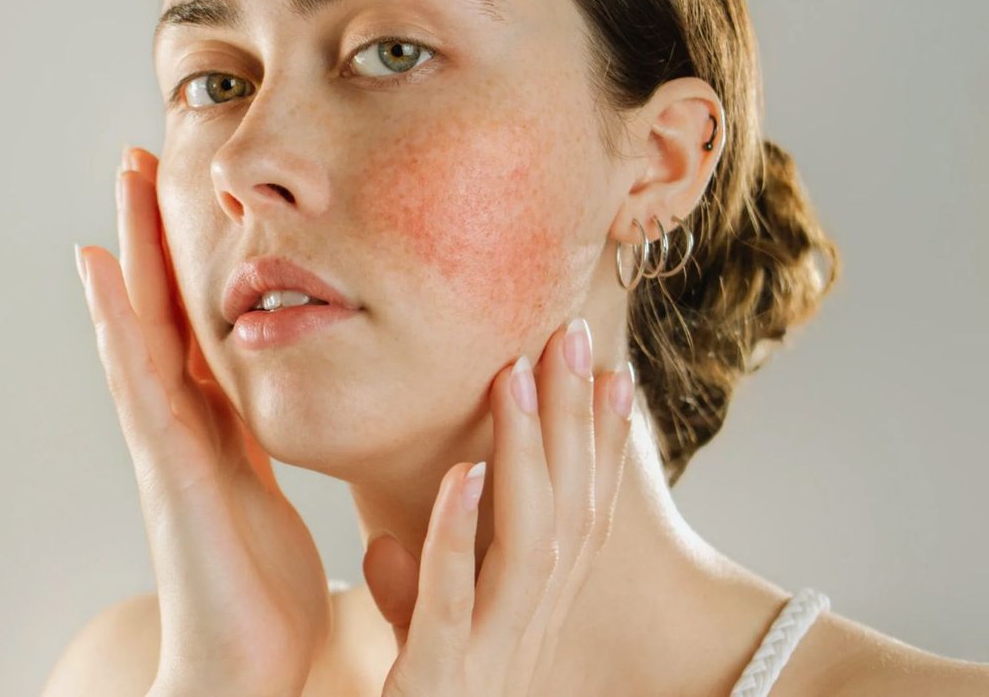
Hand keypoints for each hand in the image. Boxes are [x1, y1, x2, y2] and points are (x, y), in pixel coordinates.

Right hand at [76, 145, 332, 696]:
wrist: (241, 669)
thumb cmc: (259, 597)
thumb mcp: (274, 496)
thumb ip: (270, 448)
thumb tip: (289, 409)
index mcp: (216, 427)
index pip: (199, 323)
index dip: (187, 260)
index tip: (183, 195)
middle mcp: (181, 422)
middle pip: (162, 308)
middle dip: (151, 233)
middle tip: (141, 156)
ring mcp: (163, 441)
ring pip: (141, 326)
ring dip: (129, 251)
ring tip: (120, 181)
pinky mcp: (164, 466)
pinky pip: (137, 378)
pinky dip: (114, 319)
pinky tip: (97, 266)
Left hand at [363, 318, 636, 695]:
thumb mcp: (418, 652)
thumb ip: (414, 595)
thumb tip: (387, 543)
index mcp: (531, 619)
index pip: (580, 519)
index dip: (600, 447)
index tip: (611, 371)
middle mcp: (528, 633)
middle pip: (569, 514)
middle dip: (574, 423)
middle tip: (571, 336)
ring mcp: (491, 656)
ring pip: (528, 544)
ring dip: (527, 456)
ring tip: (517, 376)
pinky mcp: (439, 678)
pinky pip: (453, 601)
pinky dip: (459, 535)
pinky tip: (463, 473)